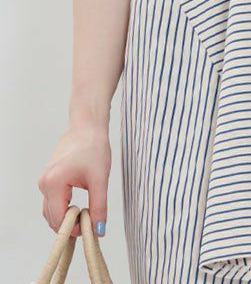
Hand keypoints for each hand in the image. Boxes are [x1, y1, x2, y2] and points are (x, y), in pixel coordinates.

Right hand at [38, 122, 110, 236]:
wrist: (88, 126)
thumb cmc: (94, 147)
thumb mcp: (100, 179)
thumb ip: (99, 206)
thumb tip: (99, 230)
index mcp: (54, 183)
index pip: (58, 219)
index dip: (73, 229)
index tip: (90, 229)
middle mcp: (44, 183)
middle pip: (52, 217)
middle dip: (69, 225)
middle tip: (89, 224)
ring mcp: (44, 180)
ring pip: (51, 210)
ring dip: (65, 217)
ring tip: (86, 214)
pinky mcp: (49, 177)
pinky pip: (52, 200)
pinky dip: (63, 207)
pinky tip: (78, 206)